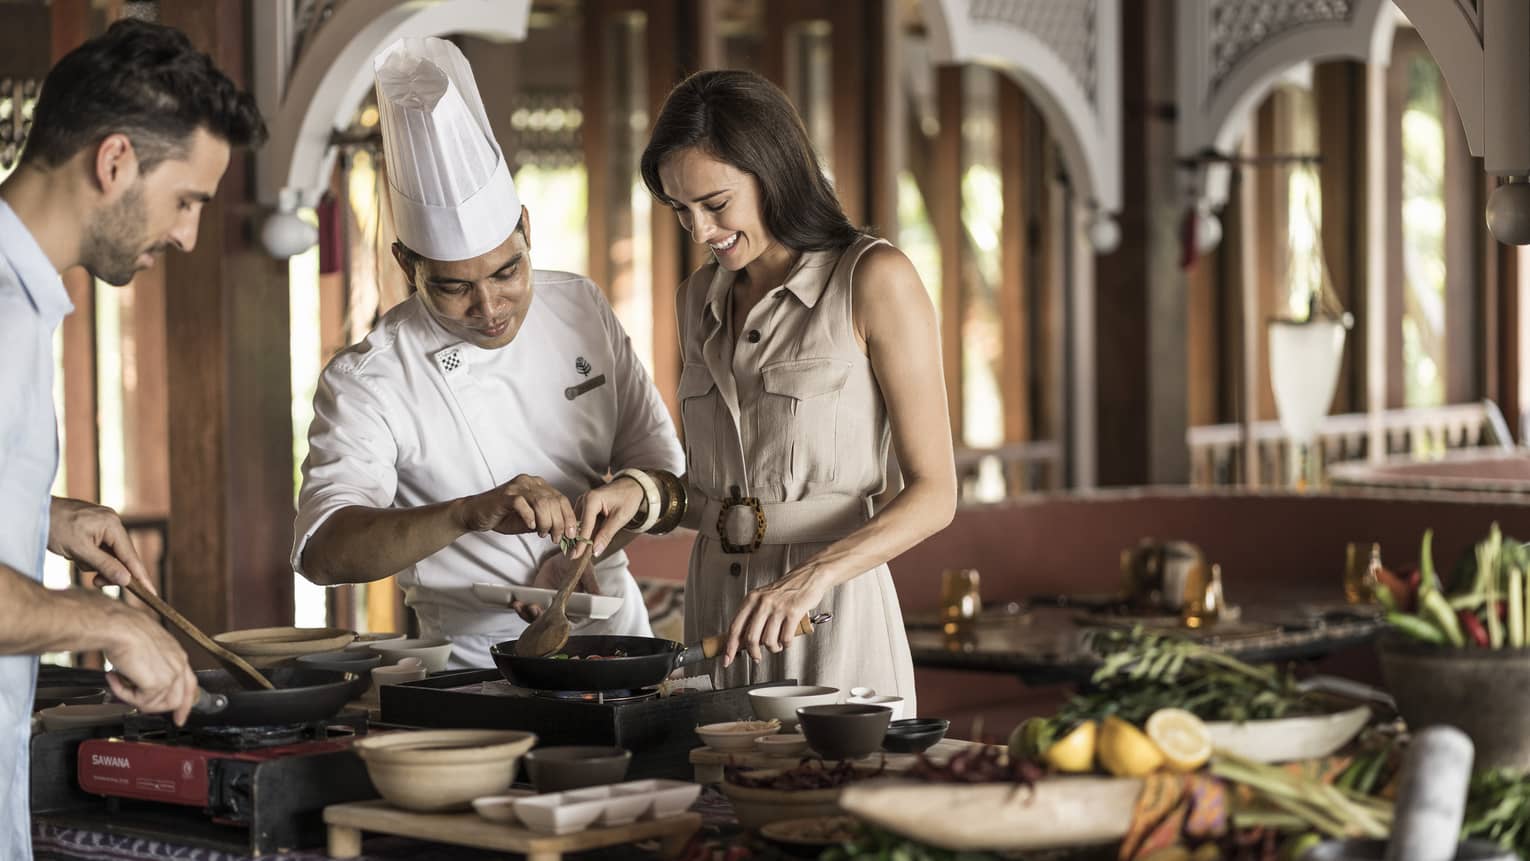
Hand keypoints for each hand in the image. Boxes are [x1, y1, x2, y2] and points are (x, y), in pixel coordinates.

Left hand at [48, 497, 154, 593]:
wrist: (33, 512)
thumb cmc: (54, 528)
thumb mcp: (79, 551)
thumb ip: (105, 566)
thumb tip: (127, 580)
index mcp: (112, 524)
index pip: (130, 555)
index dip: (140, 575)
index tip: (150, 592)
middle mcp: (112, 521)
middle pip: (121, 555)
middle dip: (108, 570)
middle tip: (95, 582)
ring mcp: (104, 523)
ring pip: (109, 553)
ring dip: (95, 563)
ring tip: (77, 560)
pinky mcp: (95, 526)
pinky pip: (100, 547)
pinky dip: (91, 556)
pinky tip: (76, 554)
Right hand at [101, 604, 198, 725]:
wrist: (118, 626)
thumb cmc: (126, 630)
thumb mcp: (147, 647)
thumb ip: (152, 664)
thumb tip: (143, 680)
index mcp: (178, 655)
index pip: (189, 685)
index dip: (185, 704)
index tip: (180, 717)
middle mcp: (178, 664)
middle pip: (177, 700)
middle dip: (154, 706)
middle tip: (135, 701)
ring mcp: (170, 675)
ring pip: (158, 705)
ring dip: (136, 699)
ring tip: (121, 683)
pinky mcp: (157, 683)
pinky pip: (141, 702)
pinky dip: (124, 694)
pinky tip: (115, 678)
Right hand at [455, 475, 576, 539]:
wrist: (476, 513)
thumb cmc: (504, 517)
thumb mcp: (530, 520)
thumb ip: (546, 522)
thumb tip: (565, 532)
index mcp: (539, 486)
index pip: (562, 499)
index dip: (569, 517)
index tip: (572, 534)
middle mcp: (530, 482)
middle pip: (554, 501)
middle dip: (559, 523)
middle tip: (556, 538)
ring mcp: (517, 487)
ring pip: (542, 503)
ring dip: (546, 522)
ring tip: (542, 534)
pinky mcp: (506, 495)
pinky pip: (523, 504)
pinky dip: (529, 517)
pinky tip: (530, 527)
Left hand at [510, 550, 601, 622]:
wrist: (564, 554)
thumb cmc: (578, 563)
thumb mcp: (586, 571)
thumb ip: (591, 584)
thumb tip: (600, 597)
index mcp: (576, 607)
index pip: (569, 620)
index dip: (560, 621)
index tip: (552, 615)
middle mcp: (561, 609)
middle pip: (550, 622)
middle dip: (539, 619)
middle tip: (534, 610)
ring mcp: (548, 605)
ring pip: (537, 618)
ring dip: (527, 616)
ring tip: (521, 607)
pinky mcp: (536, 599)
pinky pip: (528, 608)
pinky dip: (521, 608)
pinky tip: (516, 603)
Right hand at [573, 476, 645, 557]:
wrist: (633, 486)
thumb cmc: (629, 499)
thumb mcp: (620, 518)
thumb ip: (606, 534)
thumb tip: (596, 550)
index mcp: (592, 499)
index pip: (585, 525)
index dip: (581, 543)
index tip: (576, 556)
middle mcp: (584, 499)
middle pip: (579, 525)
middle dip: (578, 541)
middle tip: (575, 557)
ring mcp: (583, 502)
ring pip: (579, 524)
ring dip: (582, 537)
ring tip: (580, 552)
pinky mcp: (585, 506)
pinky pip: (583, 521)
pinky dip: (586, 531)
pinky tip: (587, 541)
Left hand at [723, 568, 827, 667]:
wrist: (809, 576)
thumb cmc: (786, 589)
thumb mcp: (763, 597)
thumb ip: (752, 615)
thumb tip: (741, 640)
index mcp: (752, 599)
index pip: (735, 627)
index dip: (730, 646)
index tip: (727, 658)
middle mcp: (763, 602)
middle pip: (751, 638)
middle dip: (753, 653)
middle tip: (756, 657)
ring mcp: (778, 608)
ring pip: (768, 641)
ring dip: (773, 648)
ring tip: (776, 645)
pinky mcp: (793, 612)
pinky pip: (785, 638)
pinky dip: (785, 644)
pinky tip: (786, 640)